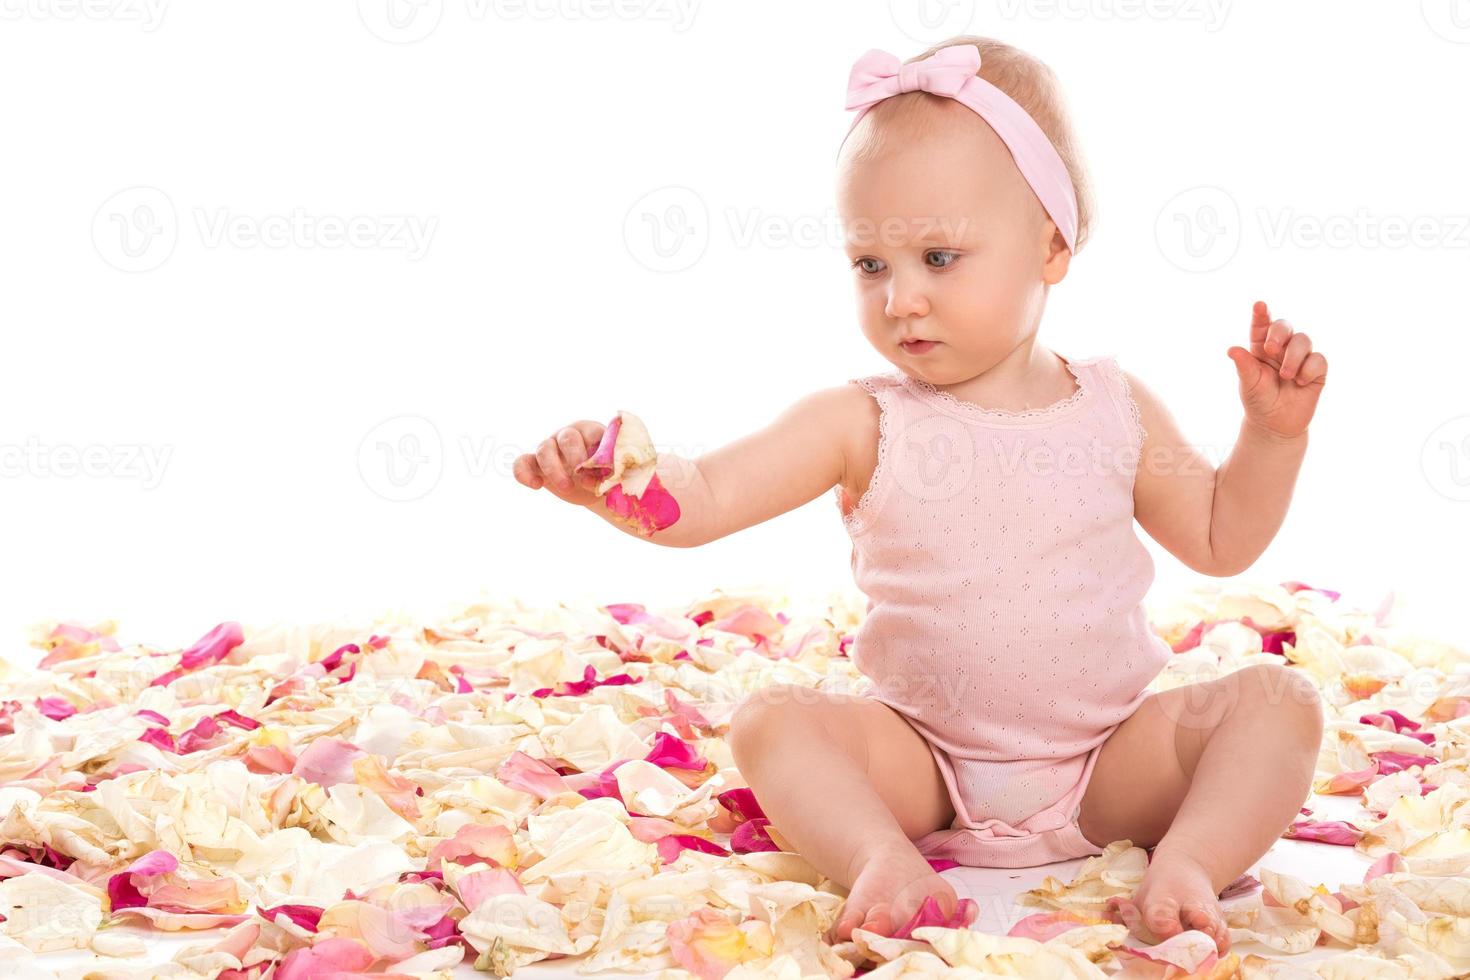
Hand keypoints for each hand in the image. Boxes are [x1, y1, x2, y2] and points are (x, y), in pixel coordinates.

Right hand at [513, 421, 606, 506]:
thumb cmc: (606, 474)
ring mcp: (550, 447)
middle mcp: (568, 435)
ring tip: (567, 488)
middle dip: (575, 456)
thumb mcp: (613, 472)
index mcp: (590, 431)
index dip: (596, 451)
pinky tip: (536, 485)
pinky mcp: (535, 463)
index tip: (603, 471)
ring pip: (544, 449)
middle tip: (583, 477)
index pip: (591, 433)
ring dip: (554, 469)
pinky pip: (522, 463)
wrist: (594, 487)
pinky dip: (524, 473)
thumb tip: (610, 474)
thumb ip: (612, 469)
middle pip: (567, 438)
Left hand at [1226, 300, 1326, 439]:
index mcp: (1261, 349)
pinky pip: (1318, 359)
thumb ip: (1244, 366)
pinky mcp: (1316, 370)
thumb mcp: (1249, 384)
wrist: (1276, 425)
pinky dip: (1309, 368)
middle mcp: (1282, 349)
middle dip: (1279, 333)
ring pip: (1303, 340)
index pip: (1261, 327)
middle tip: (1270, 348)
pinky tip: (1300, 382)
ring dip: (1293, 356)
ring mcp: (1300, 357)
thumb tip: (1231, 349)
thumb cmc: (1259, 400)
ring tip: (1285, 376)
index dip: (1261, 315)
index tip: (1259, 305)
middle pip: (1285, 326)